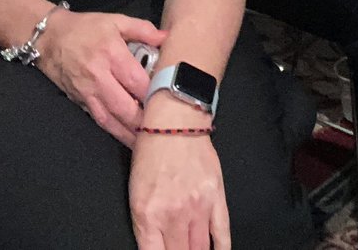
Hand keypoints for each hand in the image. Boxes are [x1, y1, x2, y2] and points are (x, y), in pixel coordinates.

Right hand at [38, 10, 167, 146]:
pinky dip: (115, 131)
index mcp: (111, 54)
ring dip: (130, 134)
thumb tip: (167, 37)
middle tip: (163, 127)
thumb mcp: (115, 20)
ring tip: (149, 142)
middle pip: (124, 106)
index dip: (153, 93)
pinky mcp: (80, 102)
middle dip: (143, 121)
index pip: (135, 80)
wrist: (50, 38)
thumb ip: (143, 29)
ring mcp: (88, 93)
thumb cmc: (86, 28)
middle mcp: (99, 77)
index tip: (169, 99)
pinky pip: (100, 121)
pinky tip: (129, 138)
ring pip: (111, 120)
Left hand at [129, 134, 229, 249]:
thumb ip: (144, 227)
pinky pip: (222, 234)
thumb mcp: (135, 192)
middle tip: (178, 249)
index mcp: (148, 215)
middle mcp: (173, 215)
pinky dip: (221, 249)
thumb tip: (155, 248)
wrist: (175, 121)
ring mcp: (197, 208)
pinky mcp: (216, 198)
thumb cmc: (151, 153)